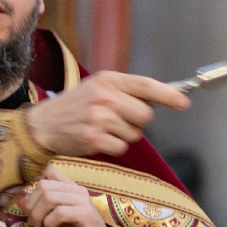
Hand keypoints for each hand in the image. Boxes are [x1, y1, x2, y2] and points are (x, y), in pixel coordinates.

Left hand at [16, 165, 123, 226]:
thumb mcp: (49, 222)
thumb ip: (35, 209)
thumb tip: (18, 197)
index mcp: (68, 188)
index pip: (49, 170)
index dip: (32, 183)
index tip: (27, 202)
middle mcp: (76, 190)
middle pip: (43, 185)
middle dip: (31, 206)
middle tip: (33, 224)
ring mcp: (82, 200)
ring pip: (49, 197)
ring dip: (38, 216)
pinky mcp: (86, 214)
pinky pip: (59, 213)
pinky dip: (49, 223)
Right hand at [23, 71, 188, 157]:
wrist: (43, 125)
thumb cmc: (75, 106)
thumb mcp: (97, 87)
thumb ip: (126, 90)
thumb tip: (165, 99)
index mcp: (107, 80)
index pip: (145, 85)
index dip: (168, 95)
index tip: (183, 102)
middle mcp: (104, 97)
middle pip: (145, 115)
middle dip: (137, 121)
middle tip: (117, 119)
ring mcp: (99, 119)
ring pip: (134, 134)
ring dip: (122, 135)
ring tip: (101, 128)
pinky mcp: (94, 139)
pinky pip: (121, 147)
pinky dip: (113, 147)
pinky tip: (97, 139)